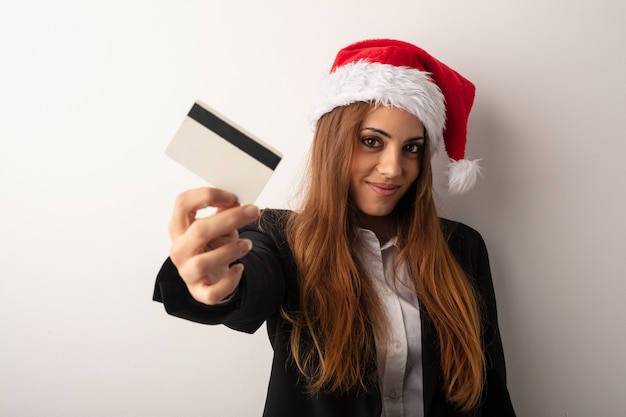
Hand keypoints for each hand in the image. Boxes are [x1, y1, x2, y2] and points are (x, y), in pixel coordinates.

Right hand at [168, 187, 259, 304]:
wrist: (211, 275)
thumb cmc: (214, 245)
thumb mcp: (219, 225)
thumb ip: (224, 211)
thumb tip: (237, 201)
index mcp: (179, 227)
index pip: (183, 203)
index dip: (208, 195)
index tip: (233, 197)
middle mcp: (179, 249)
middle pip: (199, 230)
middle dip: (230, 219)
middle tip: (253, 212)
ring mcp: (187, 272)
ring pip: (204, 262)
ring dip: (230, 250)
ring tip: (247, 244)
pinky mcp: (199, 291)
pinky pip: (213, 292)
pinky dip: (229, 281)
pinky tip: (239, 269)